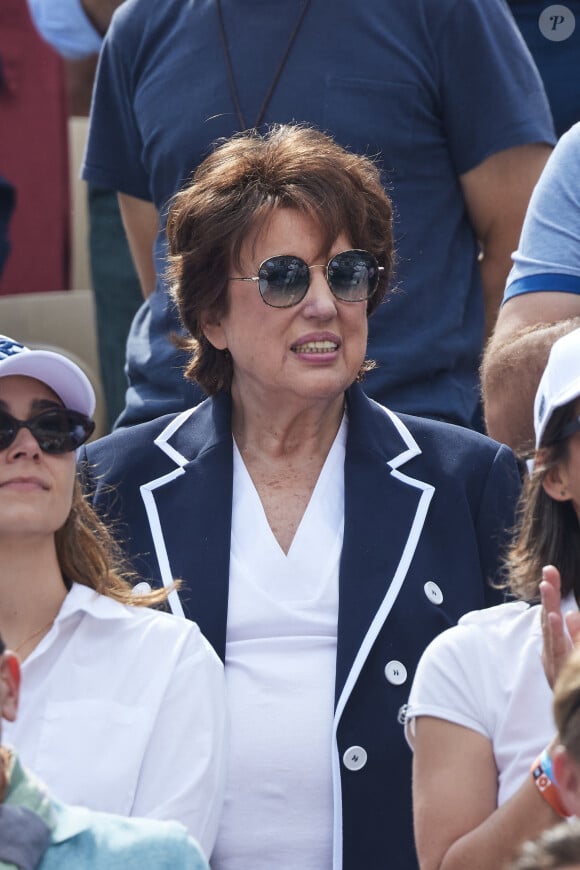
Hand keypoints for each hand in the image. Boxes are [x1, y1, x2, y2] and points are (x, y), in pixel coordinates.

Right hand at [541, 565, 570, 688]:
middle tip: (549, 572)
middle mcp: (553, 655)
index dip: (552, 594)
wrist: (571, 730)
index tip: (551, 570)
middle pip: (549, 620)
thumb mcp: (573, 660)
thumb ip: (574, 637)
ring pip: (553, 634)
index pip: (551, 615)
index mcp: (555, 648)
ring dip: (550, 608)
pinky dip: (557, 632)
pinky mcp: (560, 672)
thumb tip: (571, 613)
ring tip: (548, 588)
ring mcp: (556, 664)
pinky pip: (560, 650)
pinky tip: (558, 617)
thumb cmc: (572, 691)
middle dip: (550, 595)